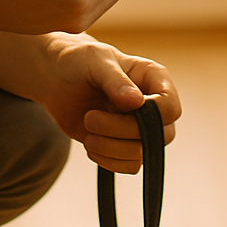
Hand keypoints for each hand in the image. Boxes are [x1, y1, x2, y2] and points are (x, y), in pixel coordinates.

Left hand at [35, 33, 180, 173]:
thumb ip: (115, 80)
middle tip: (90, 118)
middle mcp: (153, 104)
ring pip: (143, 153)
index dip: (151, 114)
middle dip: (122, 131)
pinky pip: (129, 165)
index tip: (117, 105)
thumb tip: (137, 102)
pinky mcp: (123, 144)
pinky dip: (108, 160)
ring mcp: (139, 127)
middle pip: (160, 135)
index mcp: (153, 78)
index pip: (170, 107)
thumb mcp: (95, 61)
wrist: (56, 79)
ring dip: (111, 148)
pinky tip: (90, 143)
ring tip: (87, 130)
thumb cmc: (78, 61)